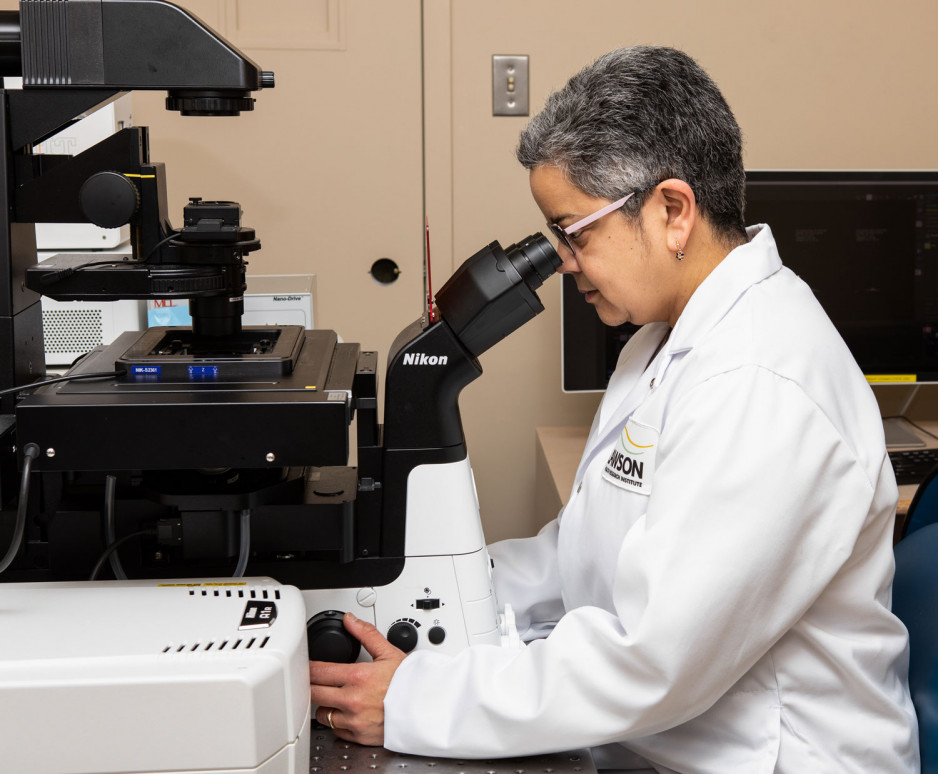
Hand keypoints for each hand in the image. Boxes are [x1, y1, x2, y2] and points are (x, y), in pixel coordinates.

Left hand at [309, 612, 406, 745]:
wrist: (427, 709)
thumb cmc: (411, 683)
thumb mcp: (389, 653)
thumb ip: (366, 634)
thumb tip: (350, 620)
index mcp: (358, 677)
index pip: (318, 671)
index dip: (307, 667)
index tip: (304, 665)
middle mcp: (352, 700)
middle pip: (313, 693)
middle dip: (310, 685)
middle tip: (313, 680)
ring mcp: (354, 720)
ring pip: (322, 714)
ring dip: (324, 705)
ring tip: (335, 698)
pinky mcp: (358, 735)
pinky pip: (335, 730)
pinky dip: (337, 722)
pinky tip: (347, 712)